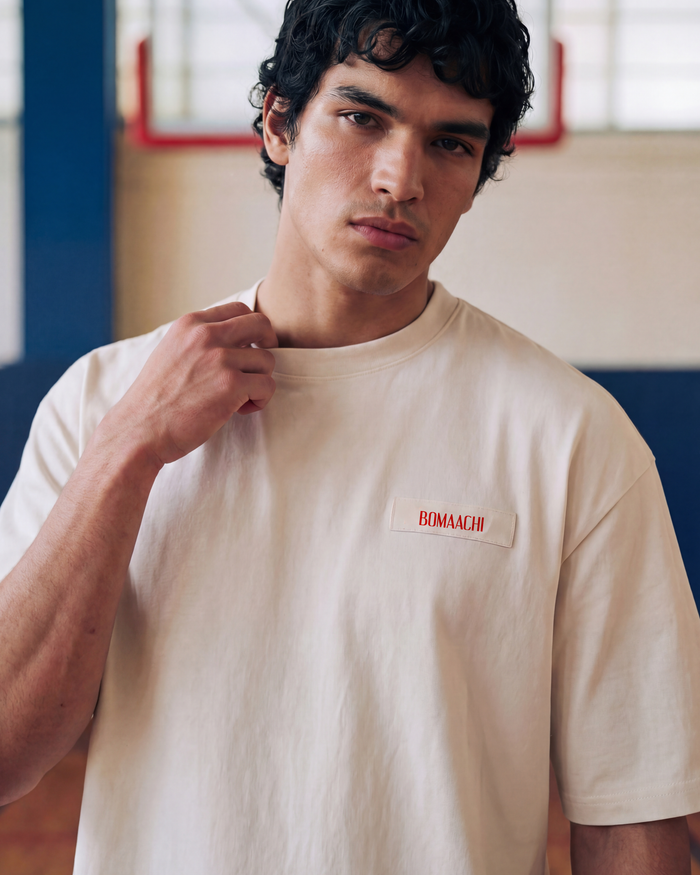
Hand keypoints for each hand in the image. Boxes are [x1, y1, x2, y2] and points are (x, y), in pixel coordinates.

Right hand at [106, 301, 277, 465]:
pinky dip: (260, 400)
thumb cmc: (157, 399)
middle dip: (267, 346)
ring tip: (239, 398)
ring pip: (267, 360)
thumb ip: (199, 341)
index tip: (248, 350)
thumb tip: (234, 340)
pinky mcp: (231, 384)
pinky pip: (267, 386)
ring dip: (260, 381)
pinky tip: (240, 410)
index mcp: (190, 324)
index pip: (239, 309)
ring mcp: (219, 358)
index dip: (252, 330)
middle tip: (256, 369)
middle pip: (261, 324)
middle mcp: (206, 335)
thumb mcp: (171, 352)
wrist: (140, 430)